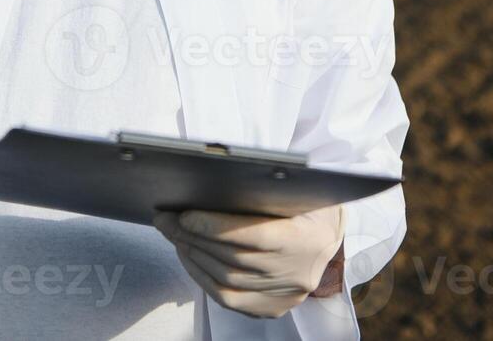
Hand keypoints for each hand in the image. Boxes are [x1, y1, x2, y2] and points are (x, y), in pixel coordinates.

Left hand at [154, 205, 344, 317]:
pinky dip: (201, 276)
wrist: (326, 236)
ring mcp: (286, 295)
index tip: (185, 214)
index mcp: (309, 238)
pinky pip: (228, 298)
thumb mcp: (296, 189)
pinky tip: (187, 255)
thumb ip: (264, 189)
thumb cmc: (306, 204)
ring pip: (227, 280)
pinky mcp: (272, 307)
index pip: (255, 236)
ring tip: (173, 233)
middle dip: (193, 237)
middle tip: (165, 219)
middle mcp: (299, 272)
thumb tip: (211, 186)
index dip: (216, 227)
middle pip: (233, 259)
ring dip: (193, 255)